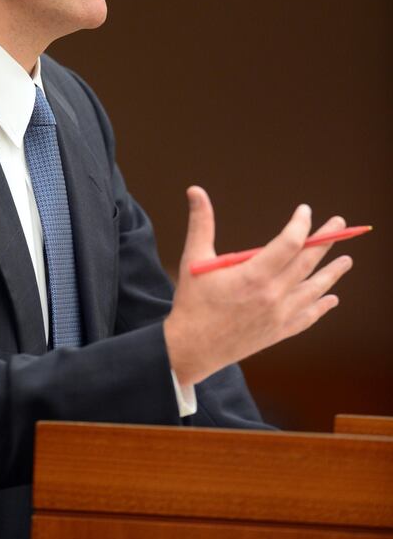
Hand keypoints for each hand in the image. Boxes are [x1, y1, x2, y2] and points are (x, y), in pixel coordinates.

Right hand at [163, 186, 352, 385]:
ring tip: (346, 260)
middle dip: (325, 241)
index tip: (304, 211)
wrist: (192, 349)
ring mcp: (278, 316)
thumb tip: (195, 190)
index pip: (289, 243)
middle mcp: (272, 296)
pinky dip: (320, 307)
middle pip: (307, 263)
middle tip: (338, 224)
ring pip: (313, 290)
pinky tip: (331, 299)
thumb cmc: (192, 302)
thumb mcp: (194, 258)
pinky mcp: (277, 332)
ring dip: (331, 274)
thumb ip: (201, 222)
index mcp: (253, 275)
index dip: (301, 225)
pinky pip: (306, 317)